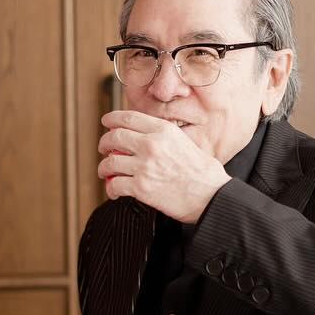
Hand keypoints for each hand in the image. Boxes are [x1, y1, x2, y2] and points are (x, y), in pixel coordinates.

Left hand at [98, 110, 228, 223]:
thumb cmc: (204, 173)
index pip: (129, 118)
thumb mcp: (187, 143)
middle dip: (104, 143)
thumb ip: (165, 138)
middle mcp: (151, 145)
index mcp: (163, 131)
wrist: (211, 196)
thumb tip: (147, 137)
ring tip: (105, 172)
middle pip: (114, 137)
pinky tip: (114, 191)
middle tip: (104, 148)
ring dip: (104, 168)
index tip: (106, 122)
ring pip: (110, 162)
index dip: (112, 119)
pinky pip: (115, 185)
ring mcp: (144, 166)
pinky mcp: (141, 187)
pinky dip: (111, 189)